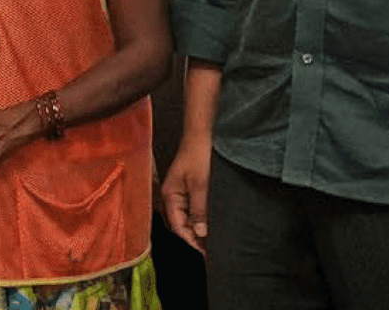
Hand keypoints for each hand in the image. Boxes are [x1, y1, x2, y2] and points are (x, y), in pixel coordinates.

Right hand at [159, 135, 210, 253]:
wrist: (203, 134)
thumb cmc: (198, 155)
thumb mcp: (200, 185)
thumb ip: (199, 209)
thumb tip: (199, 232)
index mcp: (170, 195)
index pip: (178, 226)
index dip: (191, 241)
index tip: (207, 254)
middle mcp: (175, 196)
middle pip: (183, 224)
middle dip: (196, 237)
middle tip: (214, 251)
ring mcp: (184, 192)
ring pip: (191, 218)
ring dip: (201, 228)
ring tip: (217, 240)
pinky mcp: (193, 189)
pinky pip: (196, 210)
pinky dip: (205, 218)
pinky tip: (216, 224)